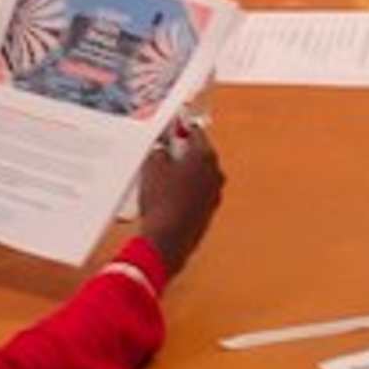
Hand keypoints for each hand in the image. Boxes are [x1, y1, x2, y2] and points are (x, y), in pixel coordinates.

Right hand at [122, 119, 224, 275]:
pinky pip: (197, 194)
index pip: (196, 133)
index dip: (182, 129)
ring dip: (185, 173)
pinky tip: (168, 197)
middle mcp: (216, 173)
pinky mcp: (208, 212)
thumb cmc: (161, 198)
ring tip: (163, 177)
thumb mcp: (152, 167)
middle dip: (183, 152)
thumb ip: (160, 152)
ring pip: (199, 176)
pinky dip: (186, 192)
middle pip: (200, 154)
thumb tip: (163, 151)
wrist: (168, 238)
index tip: (172, 129)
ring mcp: (214, 194)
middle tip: (165, 151)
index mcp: (205, 156)